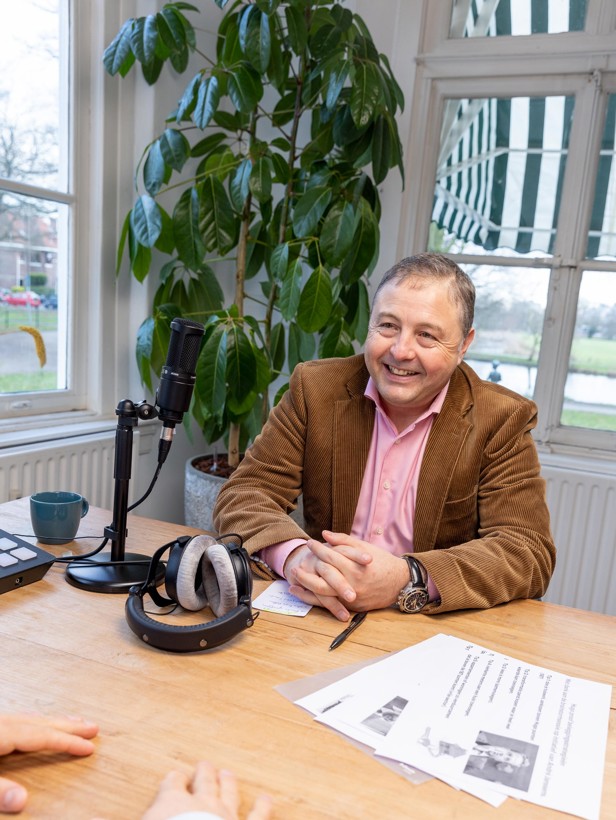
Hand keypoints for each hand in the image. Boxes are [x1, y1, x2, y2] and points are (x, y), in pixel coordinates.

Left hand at [0, 712, 97, 813]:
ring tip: (74, 721)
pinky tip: (39, 723)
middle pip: (43, 724)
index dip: (68, 742)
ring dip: (56, 721)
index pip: (44, 737)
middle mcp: (3, 724)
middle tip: (93, 728)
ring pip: (33, 718)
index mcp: (3, 734)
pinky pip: (23, 719)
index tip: (89, 747)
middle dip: (70, 726)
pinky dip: (38, 721)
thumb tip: (22, 800)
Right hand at [141, 760, 271, 819]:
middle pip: (203, 780)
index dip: (172, 780)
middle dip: (203, 772)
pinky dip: (263, 807)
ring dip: (228, 782)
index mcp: (171, 803)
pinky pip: (258, 816)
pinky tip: (266, 800)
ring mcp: (225, 815)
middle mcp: (201, 803)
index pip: (171, 784)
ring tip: (228, 773)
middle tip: (205, 764)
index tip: (174, 776)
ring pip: (228, 792)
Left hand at [287, 533, 408, 618]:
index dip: (318, 549)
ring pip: (323, 595)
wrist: (400, 582)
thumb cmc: (382, 562)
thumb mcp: (364, 547)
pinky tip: (303, 594)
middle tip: (295, 565)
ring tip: (293, 581)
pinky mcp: (353, 607)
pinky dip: (315, 600)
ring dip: (305, 588)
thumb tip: (324, 534)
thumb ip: (343, 541)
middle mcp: (353, 583)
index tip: (309, 543)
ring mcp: (353, 597)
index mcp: (355, 566)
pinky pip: (331, 605)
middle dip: (306, 572)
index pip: (330, 556)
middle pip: (323, 578)